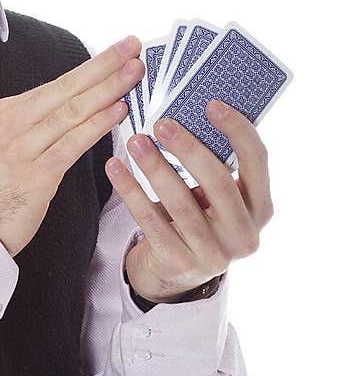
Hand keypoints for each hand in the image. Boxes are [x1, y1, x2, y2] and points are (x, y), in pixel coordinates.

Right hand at [0, 37, 143, 257]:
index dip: (92, 66)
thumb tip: (71, 111)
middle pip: (67, 88)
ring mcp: (22, 148)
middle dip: (104, 66)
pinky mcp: (35, 176)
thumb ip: (32, 127)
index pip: (58, 84)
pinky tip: (117, 112)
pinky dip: (97, 125)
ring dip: (107, 90)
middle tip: (132, 48)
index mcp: (6, 113)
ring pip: (72, 111)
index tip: (117, 52)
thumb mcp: (0, 145)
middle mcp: (12, 124)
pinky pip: (72, 144)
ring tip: (133, 74)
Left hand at [105, 100, 273, 302]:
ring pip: (181, 203)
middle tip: (162, 123)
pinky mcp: (179, 263)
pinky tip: (115, 168)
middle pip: (218, 183)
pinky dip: (131, 191)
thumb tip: (188, 113)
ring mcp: (213, 254)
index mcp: (261, 208)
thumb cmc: (198, 218)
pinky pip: (151, 220)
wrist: (175, 271)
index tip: (212, 104)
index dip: (238, 130)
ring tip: (135, 141)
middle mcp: (244, 235)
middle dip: (189, 149)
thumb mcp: (217, 198)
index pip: (257, 162)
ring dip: (155, 167)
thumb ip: (214, 166)